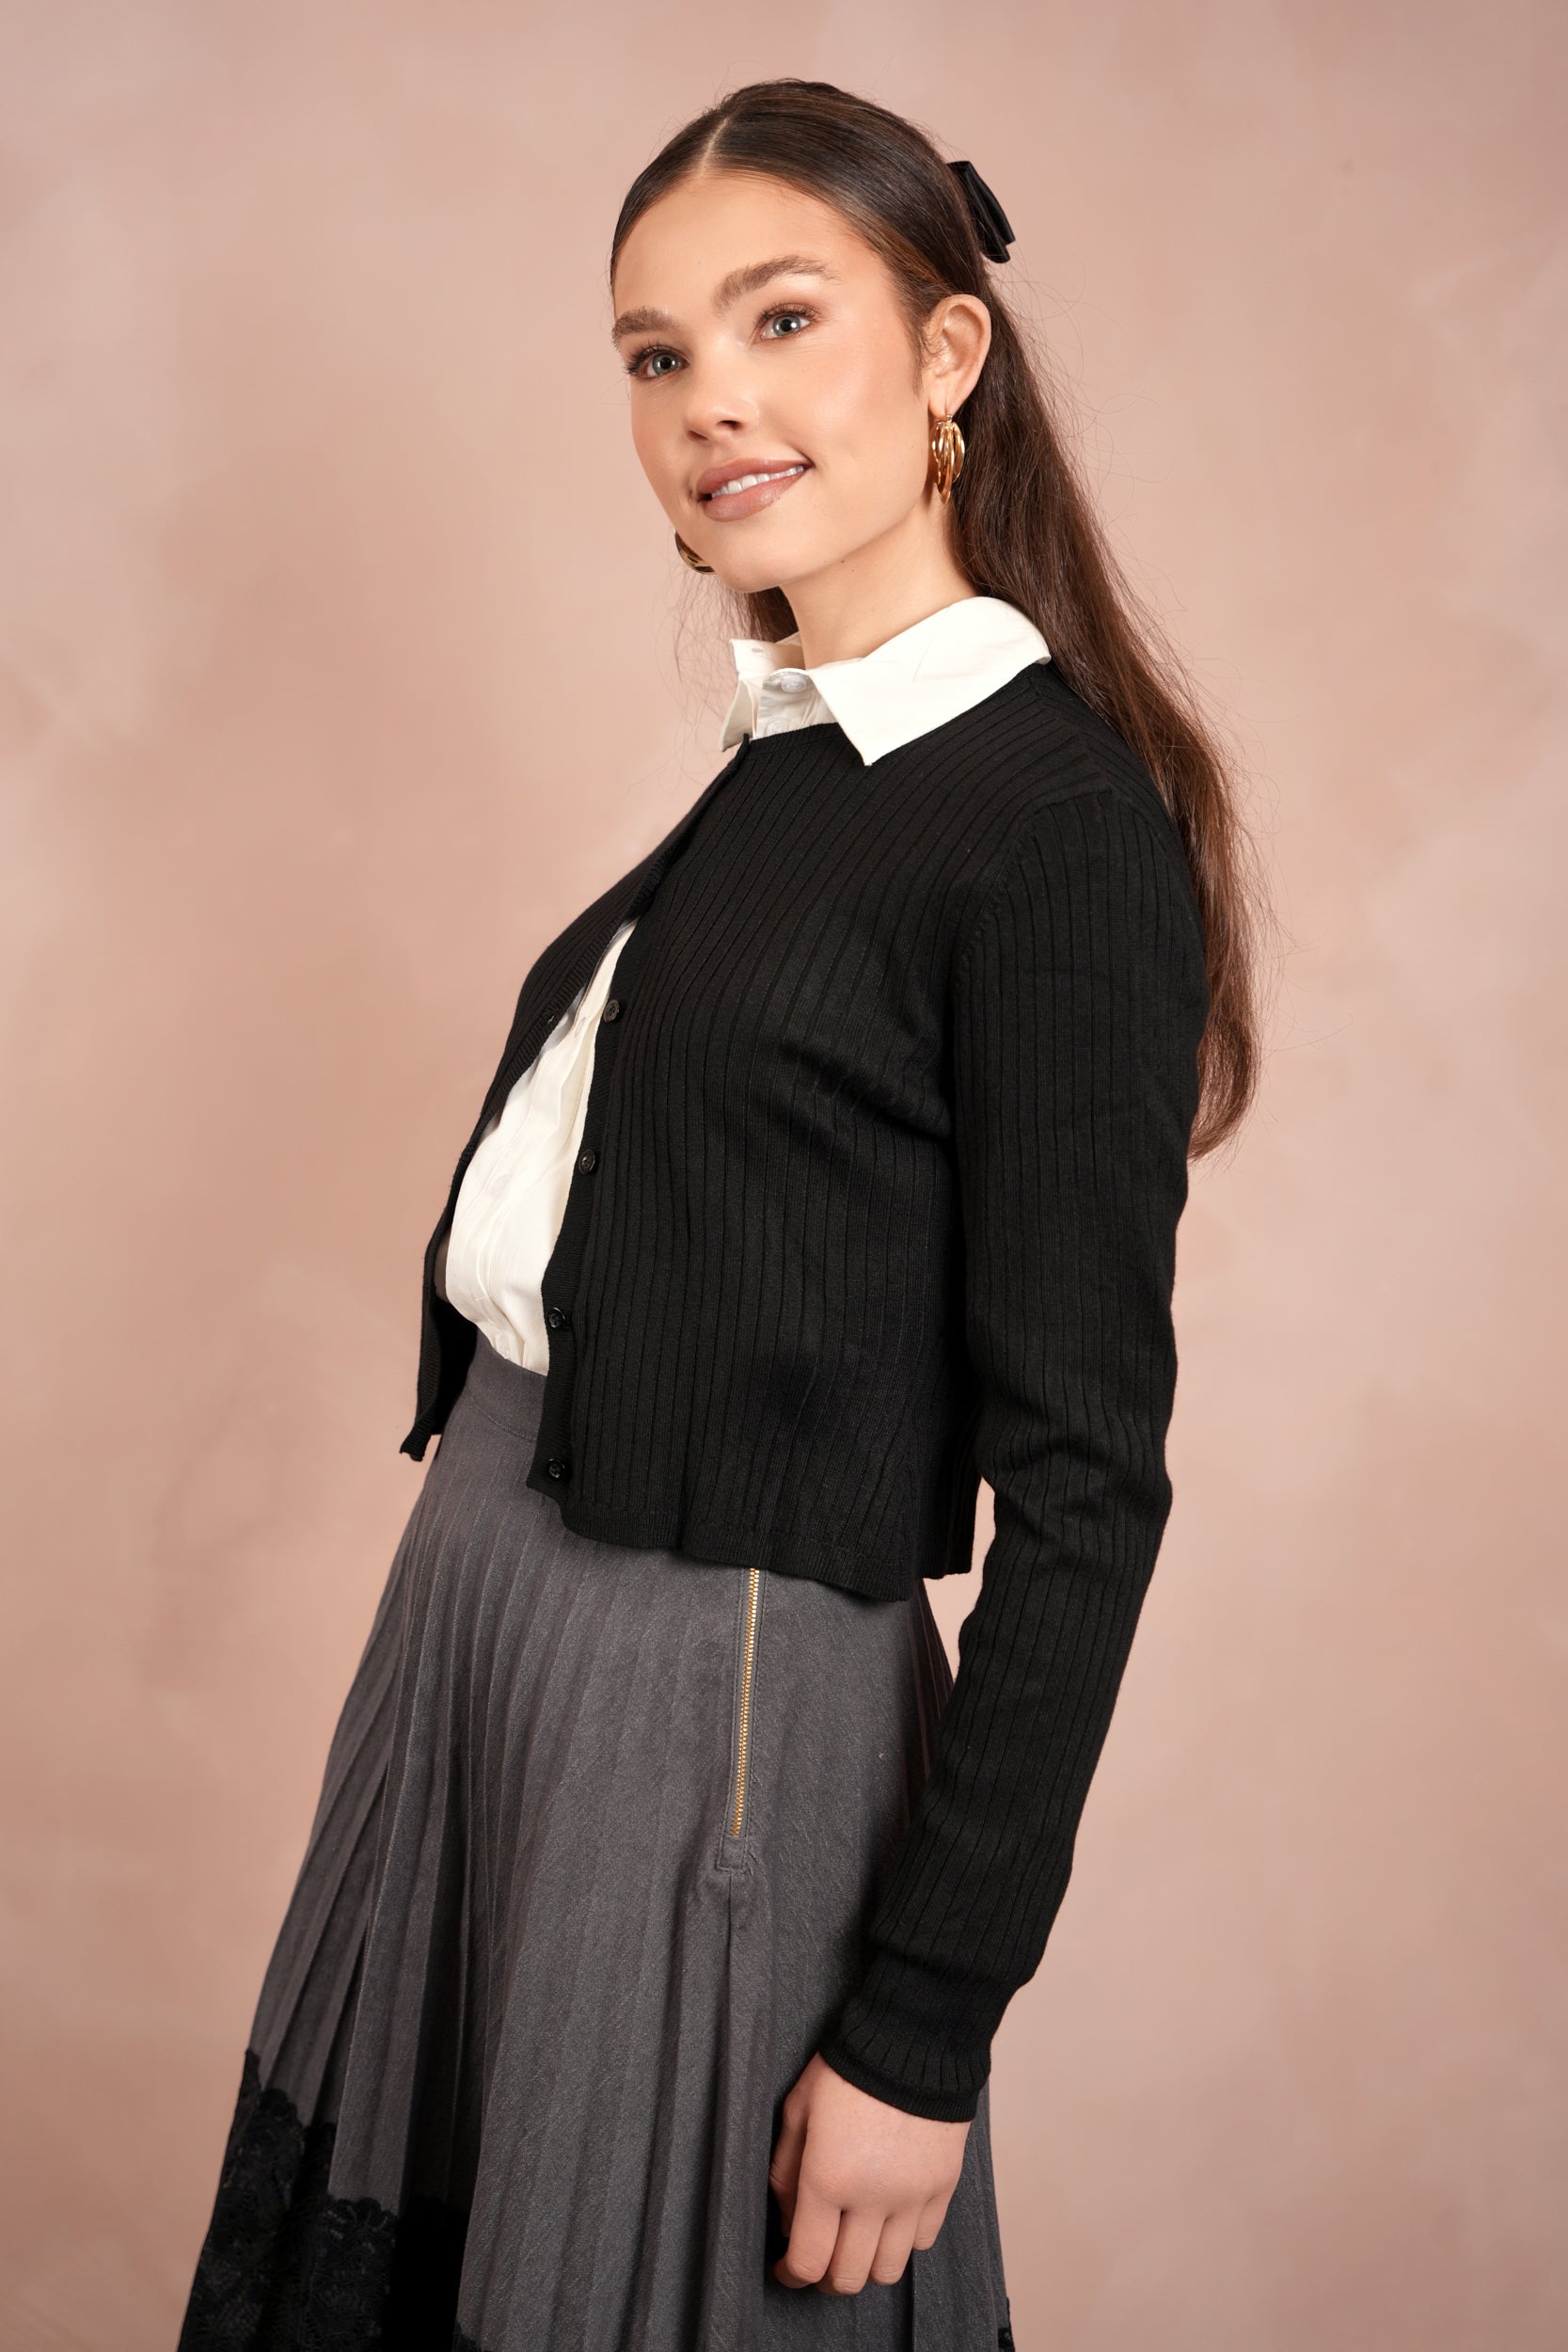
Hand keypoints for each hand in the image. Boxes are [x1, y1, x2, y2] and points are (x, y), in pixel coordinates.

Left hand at [768, 2051, 969, 2293]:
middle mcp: (873, 2198)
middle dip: (825, 2277)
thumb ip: (784, 2171)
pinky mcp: (942, 2187)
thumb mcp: (798, 2110)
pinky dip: (902, 2242)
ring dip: (865, 2265)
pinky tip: (888, 2219)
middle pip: (848, 2277)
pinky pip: (922, 2241)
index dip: (791, 2274)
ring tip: (855, 2242)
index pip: (808, 2260)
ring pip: (888, 2270)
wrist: (911, 2039)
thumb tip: (786, 2221)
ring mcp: (912, 2196)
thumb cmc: (847, 2069)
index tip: (785, 2269)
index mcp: (828, 2179)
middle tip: (817, 2258)